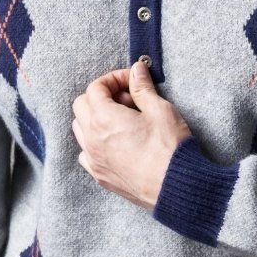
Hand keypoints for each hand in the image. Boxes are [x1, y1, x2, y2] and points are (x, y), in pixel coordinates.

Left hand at [72, 61, 192, 209]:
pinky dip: (94, 143)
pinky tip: (116, 143)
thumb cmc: (169, 148)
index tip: (130, 82)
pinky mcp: (100, 176)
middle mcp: (91, 139)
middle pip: (81, 106)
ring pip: (80, 129)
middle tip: (128, 100)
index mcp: (103, 118)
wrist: (176, 186)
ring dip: (95, 119)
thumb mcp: (160, 109)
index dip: (113, 79)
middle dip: (101, 97)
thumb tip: (136, 70)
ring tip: (123, 121)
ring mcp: (94, 160)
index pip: (95, 88)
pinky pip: (86, 153)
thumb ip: (142, 88)